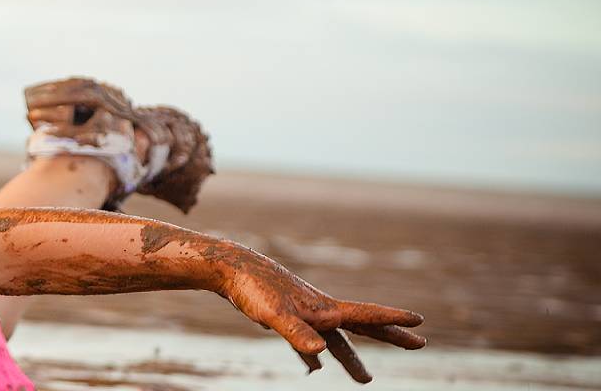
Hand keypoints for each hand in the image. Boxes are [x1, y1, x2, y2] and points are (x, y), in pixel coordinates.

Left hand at [218, 265, 425, 382]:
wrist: (230, 270)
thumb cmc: (254, 289)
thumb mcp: (275, 315)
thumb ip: (297, 334)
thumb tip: (320, 354)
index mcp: (325, 309)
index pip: (367, 316)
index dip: (393, 320)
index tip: (420, 322)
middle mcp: (321, 311)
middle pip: (363, 327)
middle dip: (390, 337)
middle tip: (420, 343)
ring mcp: (304, 315)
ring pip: (335, 341)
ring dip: (351, 359)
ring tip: (366, 380)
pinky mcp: (285, 319)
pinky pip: (306, 343)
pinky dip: (312, 356)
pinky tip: (314, 368)